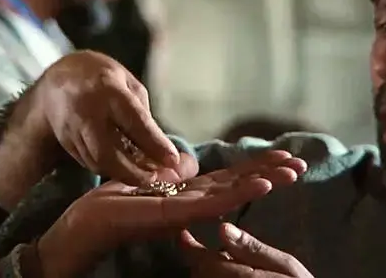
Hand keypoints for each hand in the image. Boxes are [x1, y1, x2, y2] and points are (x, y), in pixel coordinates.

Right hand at [0, 51, 180, 208]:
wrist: (58, 77)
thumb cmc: (101, 76)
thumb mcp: (127, 82)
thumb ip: (142, 111)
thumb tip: (159, 144)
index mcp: (109, 91)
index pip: (135, 122)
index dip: (155, 144)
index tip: (173, 161)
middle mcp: (87, 112)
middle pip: (108, 153)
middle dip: (133, 172)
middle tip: (155, 179)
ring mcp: (72, 129)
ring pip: (97, 162)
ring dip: (122, 174)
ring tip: (144, 177)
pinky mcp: (66, 142)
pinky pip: (88, 162)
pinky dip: (108, 169)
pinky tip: (123, 169)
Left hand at [35, 150, 307, 277]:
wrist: (83, 228)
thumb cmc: (111, 207)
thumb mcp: (147, 183)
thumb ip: (172, 175)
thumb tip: (189, 162)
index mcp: (186, 196)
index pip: (228, 179)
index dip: (256, 169)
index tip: (284, 157)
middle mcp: (191, 205)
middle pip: (237, 186)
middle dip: (269, 175)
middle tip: (301, 164)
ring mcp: (185, 212)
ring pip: (232, 194)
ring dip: (263, 183)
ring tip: (292, 173)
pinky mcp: (173, 216)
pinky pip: (211, 203)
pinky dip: (239, 194)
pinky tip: (262, 186)